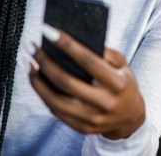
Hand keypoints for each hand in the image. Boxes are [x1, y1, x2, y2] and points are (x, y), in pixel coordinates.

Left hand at [29, 28, 145, 139]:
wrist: (129, 118)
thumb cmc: (124, 84)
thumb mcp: (123, 65)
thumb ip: (105, 53)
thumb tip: (74, 41)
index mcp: (117, 83)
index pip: (88, 61)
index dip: (67, 45)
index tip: (49, 32)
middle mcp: (104, 102)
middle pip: (66, 82)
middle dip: (46, 62)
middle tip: (34, 48)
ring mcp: (92, 118)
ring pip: (54, 100)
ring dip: (37, 80)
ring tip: (30, 63)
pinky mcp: (81, 127)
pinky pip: (55, 110)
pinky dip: (43, 93)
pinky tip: (37, 80)